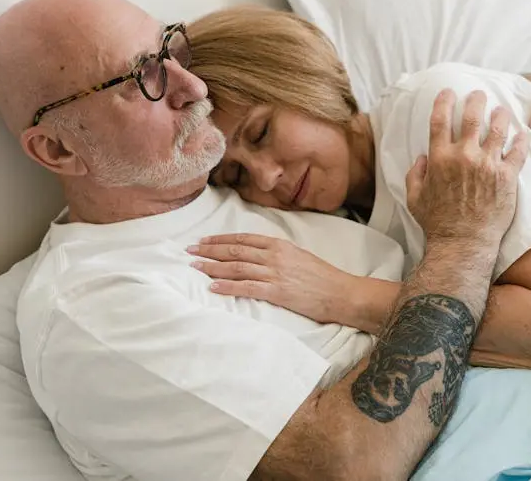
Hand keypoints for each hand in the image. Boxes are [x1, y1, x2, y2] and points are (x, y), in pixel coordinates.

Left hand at [188, 233, 350, 323]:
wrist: (341, 292)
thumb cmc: (323, 277)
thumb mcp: (300, 256)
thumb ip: (278, 254)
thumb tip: (258, 255)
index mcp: (280, 245)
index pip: (243, 238)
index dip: (221, 239)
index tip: (204, 241)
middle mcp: (275, 256)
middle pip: (235, 250)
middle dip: (210, 250)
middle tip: (190, 251)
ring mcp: (275, 273)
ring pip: (236, 267)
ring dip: (213, 267)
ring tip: (195, 267)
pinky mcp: (277, 291)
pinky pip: (246, 287)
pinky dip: (227, 287)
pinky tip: (213, 287)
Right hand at [407, 89, 528, 246]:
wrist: (463, 243)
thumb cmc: (436, 223)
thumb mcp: (415, 198)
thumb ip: (414, 174)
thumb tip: (422, 158)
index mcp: (440, 158)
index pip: (440, 120)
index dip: (444, 101)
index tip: (448, 92)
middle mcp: (464, 156)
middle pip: (472, 117)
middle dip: (476, 100)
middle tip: (479, 95)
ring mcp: (487, 165)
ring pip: (498, 129)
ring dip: (500, 115)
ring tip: (502, 110)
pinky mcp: (506, 177)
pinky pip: (517, 151)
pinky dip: (520, 140)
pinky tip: (521, 134)